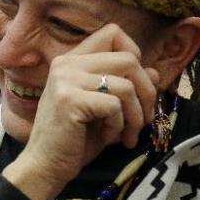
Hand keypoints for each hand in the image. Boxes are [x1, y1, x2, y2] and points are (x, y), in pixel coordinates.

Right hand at [3, 24, 158, 199]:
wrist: (45, 166)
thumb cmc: (75, 139)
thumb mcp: (105, 109)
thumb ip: (126, 86)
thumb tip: (154, 71)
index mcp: (72, 60)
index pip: (113, 33)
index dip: (134, 55)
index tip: (134, 86)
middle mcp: (66, 64)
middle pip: (128, 59)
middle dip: (146, 92)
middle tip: (142, 120)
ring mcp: (66, 80)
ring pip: (126, 85)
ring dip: (135, 116)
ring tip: (125, 135)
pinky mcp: (69, 100)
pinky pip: (115, 106)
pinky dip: (119, 127)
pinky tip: (108, 139)